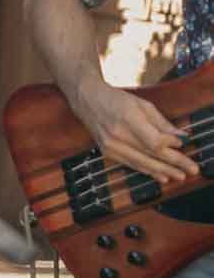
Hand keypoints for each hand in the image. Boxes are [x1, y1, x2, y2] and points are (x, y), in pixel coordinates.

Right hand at [75, 82, 195, 183]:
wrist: (88, 101)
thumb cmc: (117, 100)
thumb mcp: (142, 105)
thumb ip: (161, 123)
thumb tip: (180, 137)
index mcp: (128, 118)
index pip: (152, 139)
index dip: (169, 145)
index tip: (182, 144)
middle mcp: (117, 135)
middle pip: (150, 153)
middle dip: (173, 163)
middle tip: (190, 170)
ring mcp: (110, 145)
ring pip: (141, 162)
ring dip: (162, 171)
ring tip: (179, 176)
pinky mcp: (107, 152)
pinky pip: (131, 164)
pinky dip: (147, 171)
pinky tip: (161, 176)